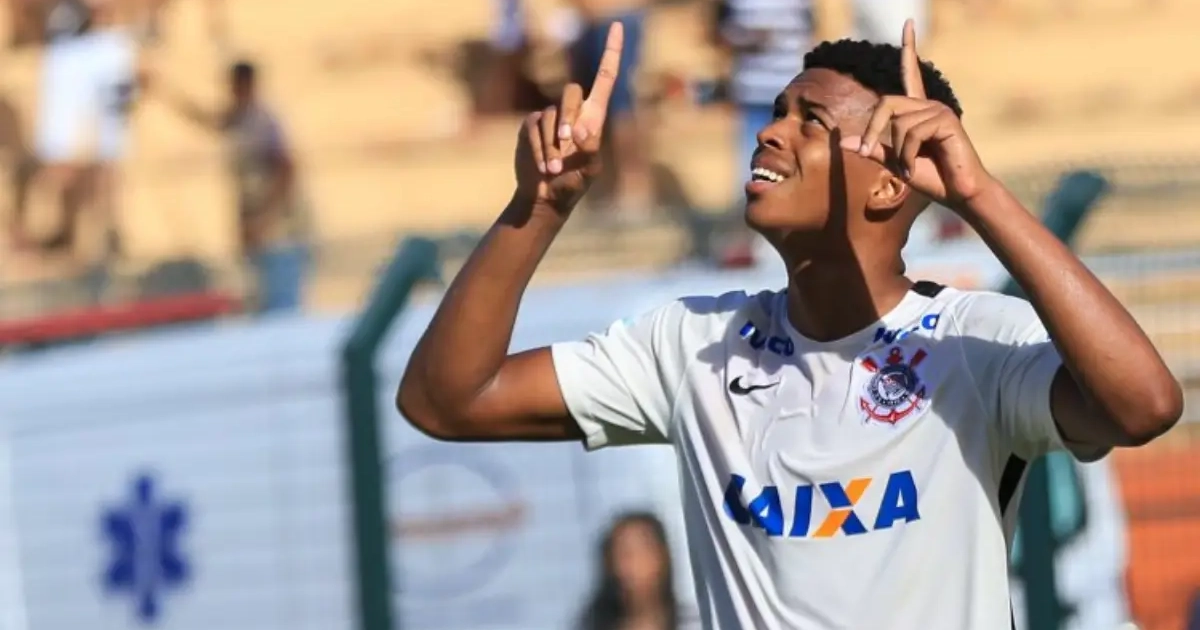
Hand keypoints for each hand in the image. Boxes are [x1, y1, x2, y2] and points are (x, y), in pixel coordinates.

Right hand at [514, 23, 622, 212]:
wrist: (544, 199)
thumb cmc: (572, 186)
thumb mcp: (588, 171)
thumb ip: (589, 150)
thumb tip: (580, 131)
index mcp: (595, 118)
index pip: (605, 77)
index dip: (611, 51)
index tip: (616, 25)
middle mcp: (573, 113)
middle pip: (571, 91)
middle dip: (567, 117)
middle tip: (567, 144)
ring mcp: (550, 118)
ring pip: (550, 114)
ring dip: (552, 144)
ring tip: (554, 167)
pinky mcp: (531, 126)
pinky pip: (534, 125)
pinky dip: (538, 147)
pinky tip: (542, 166)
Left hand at [839, 20, 994, 207]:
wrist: (958, 193)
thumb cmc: (932, 178)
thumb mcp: (895, 162)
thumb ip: (872, 149)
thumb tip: (842, 141)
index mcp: (917, 111)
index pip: (910, 73)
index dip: (908, 48)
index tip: (908, 23)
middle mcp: (927, 105)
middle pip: (885, 103)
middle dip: (872, 130)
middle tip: (869, 153)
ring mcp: (938, 110)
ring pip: (898, 124)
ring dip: (898, 152)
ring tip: (911, 166)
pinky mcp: (946, 120)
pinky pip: (912, 133)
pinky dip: (909, 153)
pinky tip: (919, 164)